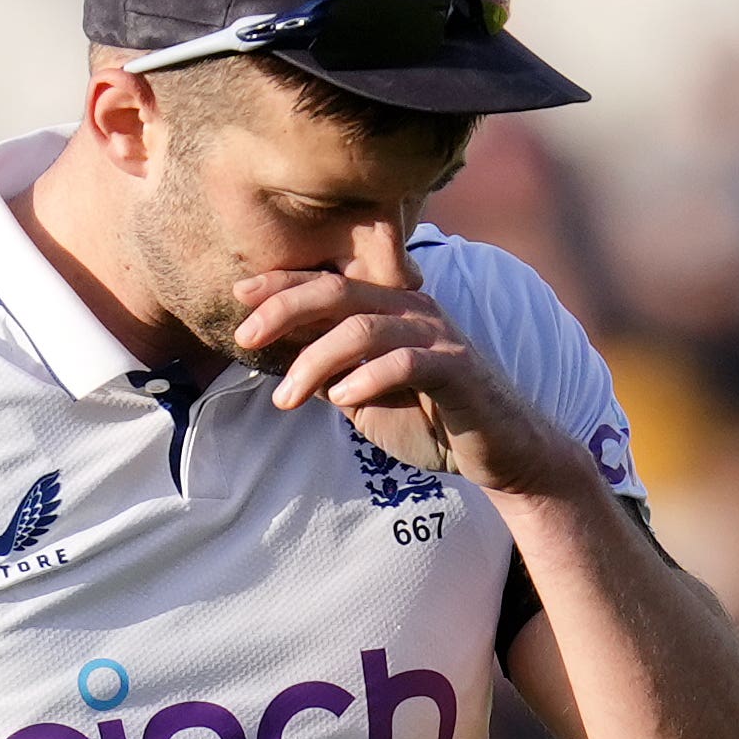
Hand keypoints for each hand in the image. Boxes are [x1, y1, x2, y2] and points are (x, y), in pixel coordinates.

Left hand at [230, 218, 588, 500]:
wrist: (501, 453)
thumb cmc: (433, 422)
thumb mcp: (366, 397)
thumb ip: (329, 375)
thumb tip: (279, 365)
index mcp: (389, 309)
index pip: (327, 284)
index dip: (281, 286)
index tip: (237, 299)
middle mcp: (412, 309)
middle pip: (338, 291)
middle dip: (284, 310)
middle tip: (245, 338)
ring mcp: (437, 335)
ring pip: (364, 328)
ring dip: (316, 362)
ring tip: (286, 398)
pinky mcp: (457, 368)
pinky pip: (406, 362)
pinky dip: (367, 378)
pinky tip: (341, 400)